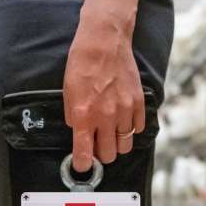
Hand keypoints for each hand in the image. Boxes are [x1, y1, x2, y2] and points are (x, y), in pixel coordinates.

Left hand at [63, 9, 144, 172]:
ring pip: (125, 145)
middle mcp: (105, 116)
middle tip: (97, 143)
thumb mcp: (68, 92)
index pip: (84, 154)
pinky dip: (131, 129)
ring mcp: (124, 110)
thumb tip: (80, 133)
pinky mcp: (138, 103)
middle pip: (109, 155)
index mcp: (84, 115)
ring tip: (111, 131)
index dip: (83, 164)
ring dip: (117, 143)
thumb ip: (74, 117)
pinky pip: (138, 129)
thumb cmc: (82, 63)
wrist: (104, 41)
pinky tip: (122, 118)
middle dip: (101, 154)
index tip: (83, 164)